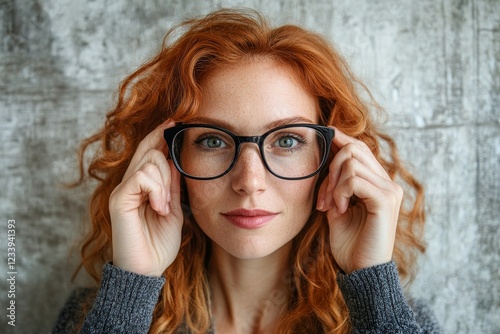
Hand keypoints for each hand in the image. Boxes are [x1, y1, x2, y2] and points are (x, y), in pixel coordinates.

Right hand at [108, 120, 183, 276]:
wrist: (148, 268)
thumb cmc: (160, 242)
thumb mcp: (174, 207)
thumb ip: (172, 184)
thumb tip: (174, 159)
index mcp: (142, 184)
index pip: (149, 150)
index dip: (161, 134)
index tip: (176, 121)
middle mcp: (129, 182)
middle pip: (150, 150)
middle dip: (168, 164)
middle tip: (170, 197)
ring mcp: (122, 190)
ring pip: (149, 162)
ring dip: (164, 184)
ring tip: (164, 208)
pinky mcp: (119, 199)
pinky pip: (142, 177)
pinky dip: (157, 190)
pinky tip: (159, 207)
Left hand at [316, 127, 402, 273]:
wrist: (359, 270)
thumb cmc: (349, 241)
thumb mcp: (337, 205)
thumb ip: (336, 183)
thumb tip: (327, 155)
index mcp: (378, 182)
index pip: (359, 148)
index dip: (341, 138)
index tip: (324, 132)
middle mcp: (388, 182)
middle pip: (354, 149)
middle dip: (330, 168)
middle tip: (324, 197)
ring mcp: (390, 190)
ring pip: (351, 163)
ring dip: (333, 184)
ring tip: (331, 207)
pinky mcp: (385, 200)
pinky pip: (355, 180)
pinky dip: (340, 192)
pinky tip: (340, 209)